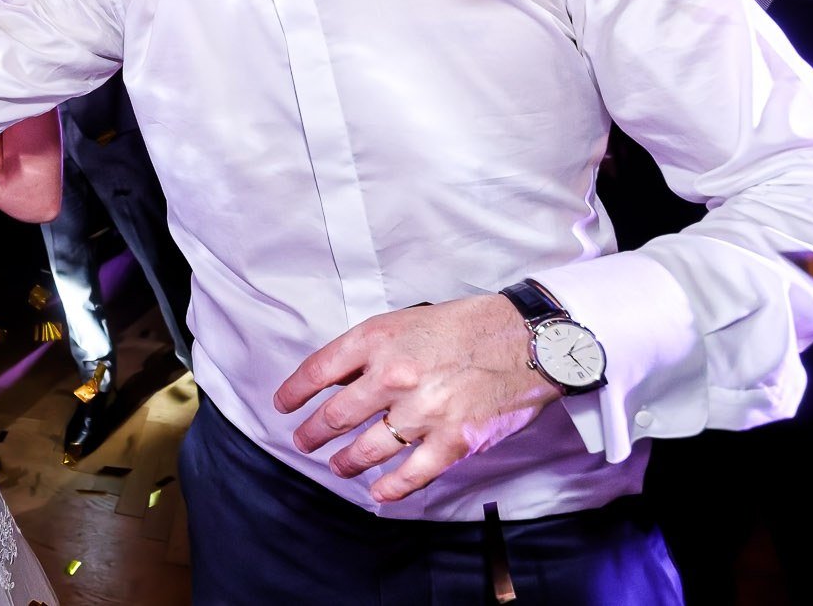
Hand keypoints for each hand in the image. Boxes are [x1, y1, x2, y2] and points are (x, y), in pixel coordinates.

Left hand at [274, 294, 561, 502]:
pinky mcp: (453, 440)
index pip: (319, 369)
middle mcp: (393, 375)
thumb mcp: (407, 321)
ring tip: (337, 465)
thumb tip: (338, 379)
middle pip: (336, 414)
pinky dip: (390, 487)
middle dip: (313, 432)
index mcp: (378, 339)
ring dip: (345, 460)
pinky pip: (411, 474)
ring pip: (368, 447)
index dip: (295, 391)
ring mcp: (422, 411)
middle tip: (303, 440)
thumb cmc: (468, 325)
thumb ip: (372, 349)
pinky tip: (378, 492)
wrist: (528, 340)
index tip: (284, 404)